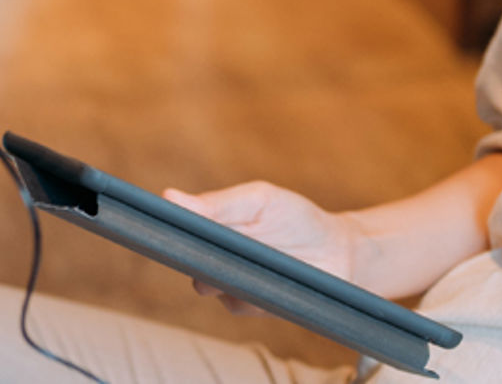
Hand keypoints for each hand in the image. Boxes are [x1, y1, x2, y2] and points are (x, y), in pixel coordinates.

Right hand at [162, 181, 363, 314]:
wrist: (339, 253)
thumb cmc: (297, 219)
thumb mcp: (261, 200)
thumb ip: (220, 203)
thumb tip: (170, 197)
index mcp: (212, 223)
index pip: (175, 227)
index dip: (166, 227)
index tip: (162, 224)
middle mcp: (214, 254)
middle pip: (184, 258)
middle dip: (191, 253)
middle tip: (207, 245)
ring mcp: (228, 282)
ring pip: (206, 284)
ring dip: (222, 274)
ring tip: (250, 260)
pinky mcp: (246, 305)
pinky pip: (234, 303)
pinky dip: (248, 292)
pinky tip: (269, 281)